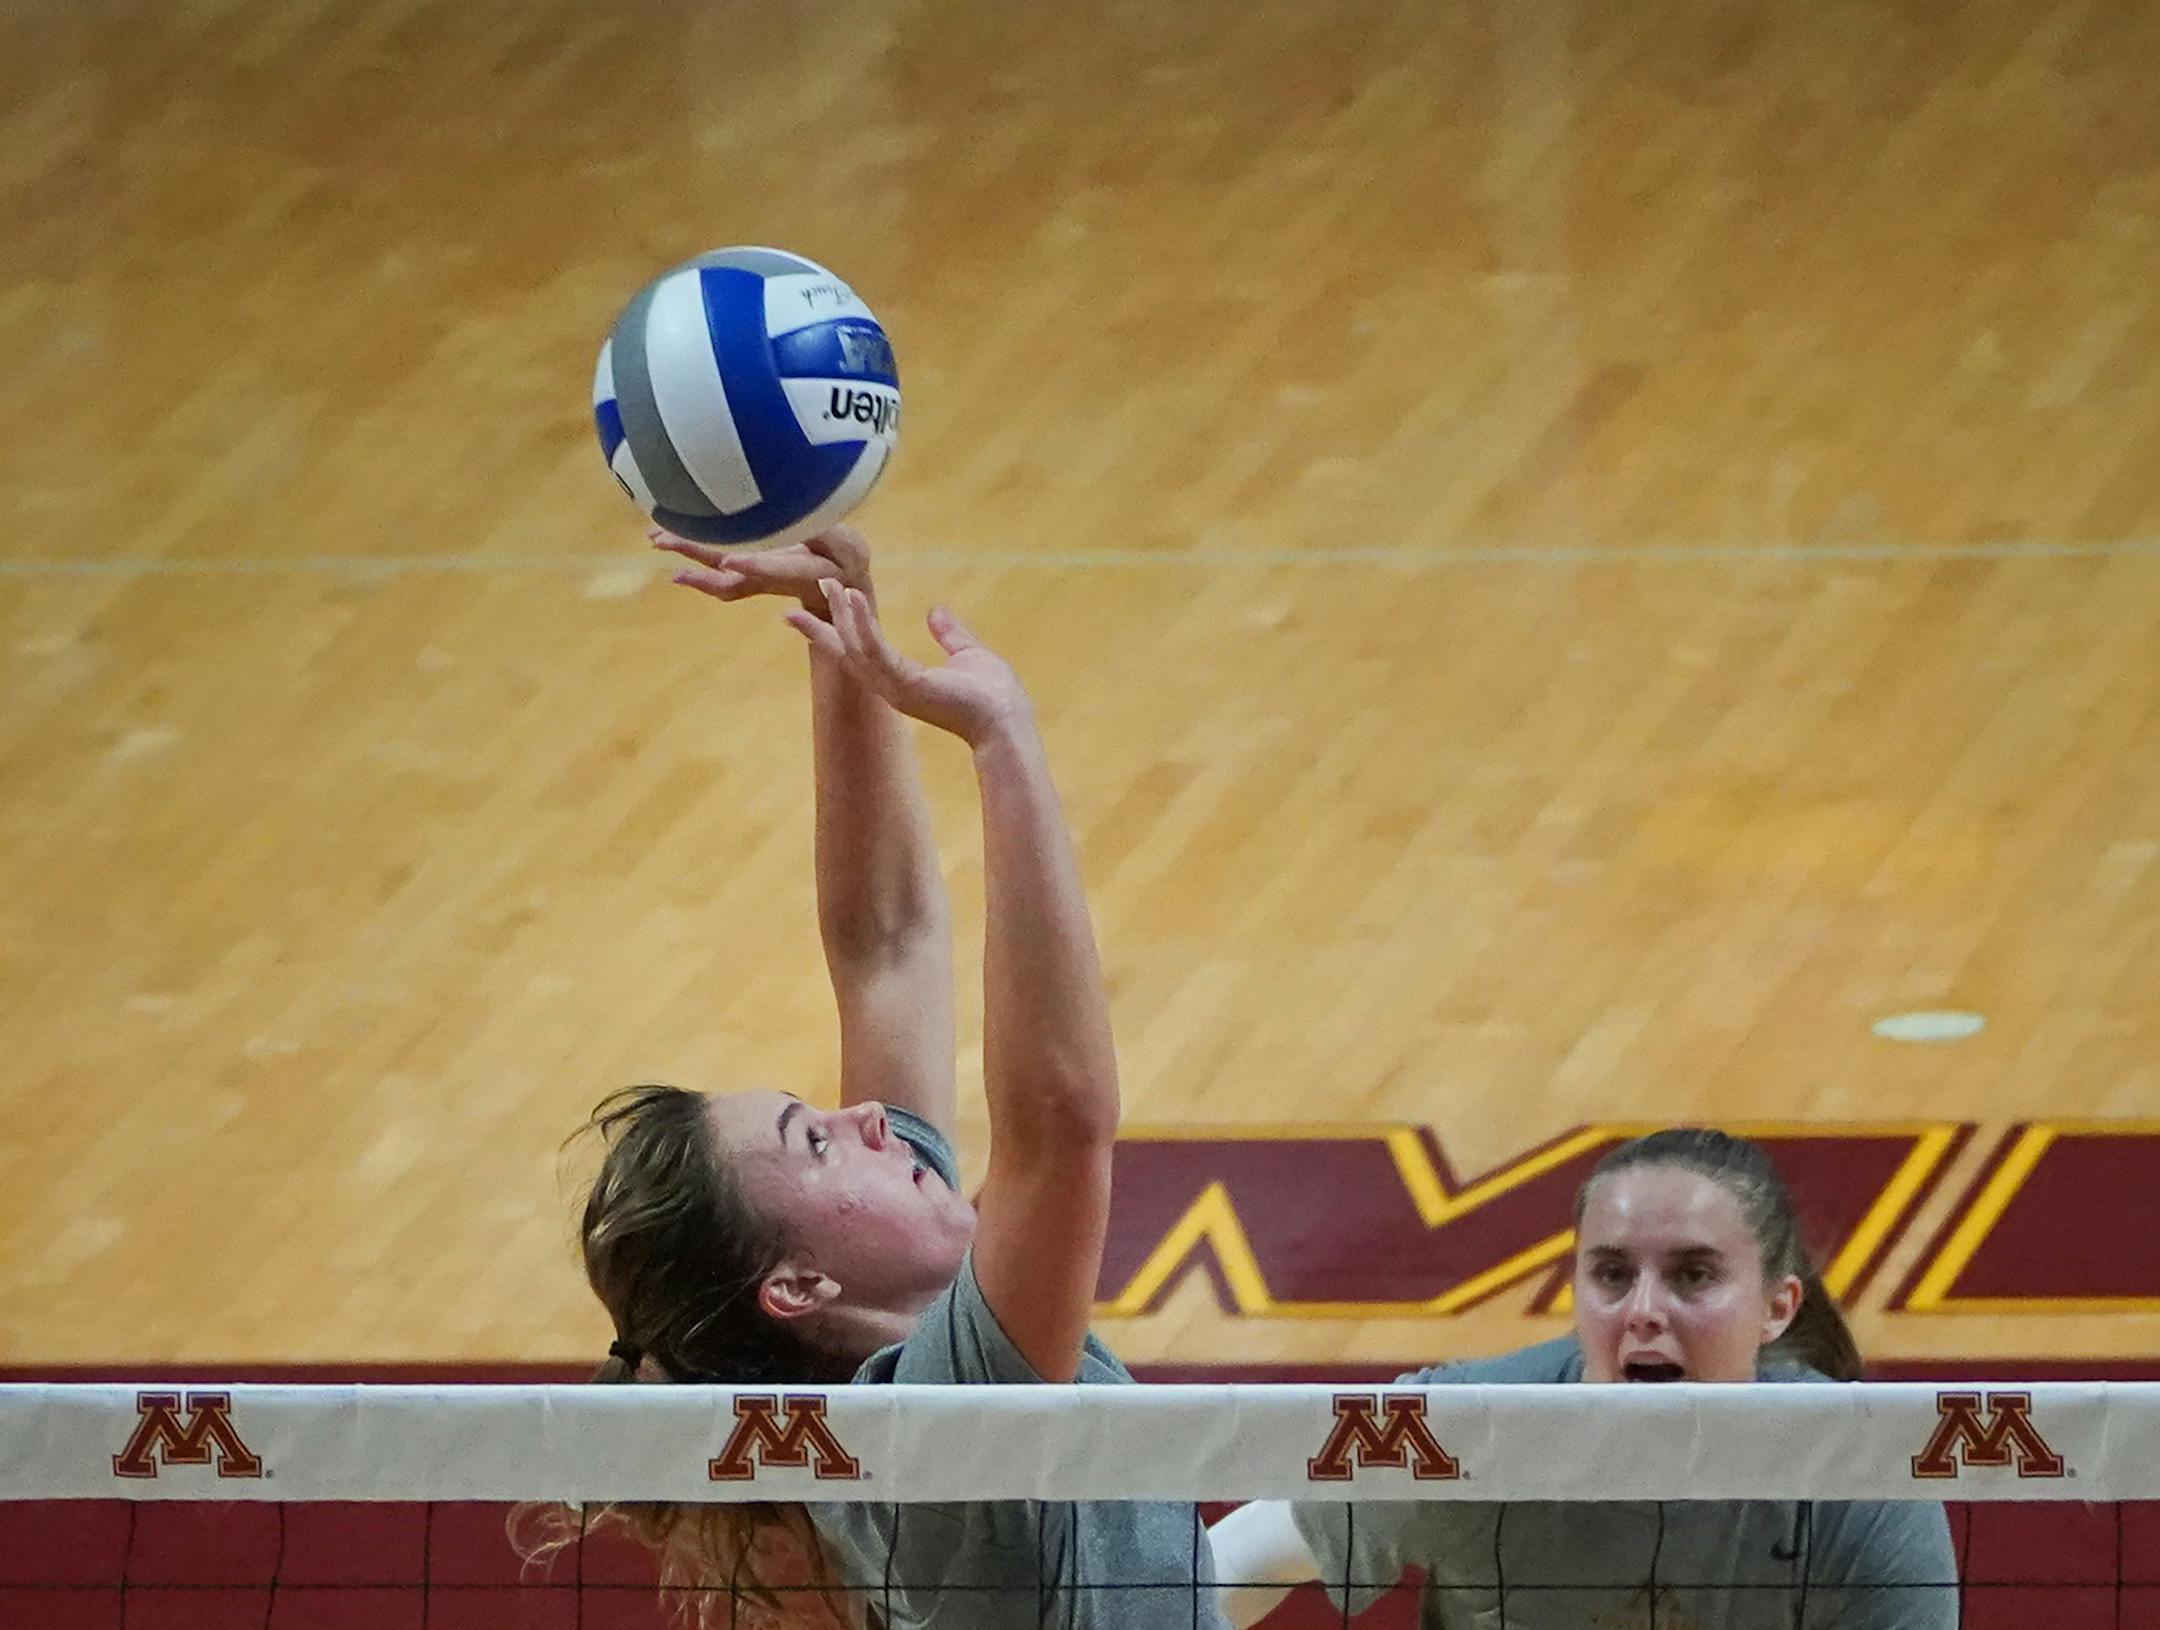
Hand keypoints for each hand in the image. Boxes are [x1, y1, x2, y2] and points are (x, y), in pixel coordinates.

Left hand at [652, 524, 872, 617]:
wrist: (840, 584)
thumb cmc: (848, 558)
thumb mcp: (848, 547)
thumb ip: (830, 535)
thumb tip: (813, 520)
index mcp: (801, 571)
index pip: (777, 569)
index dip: (755, 566)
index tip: (730, 560)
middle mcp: (772, 578)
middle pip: (733, 575)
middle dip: (701, 556)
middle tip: (666, 541)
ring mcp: (757, 578)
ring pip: (720, 577)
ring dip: (689, 559)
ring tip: (657, 540)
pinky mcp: (749, 576)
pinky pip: (718, 573)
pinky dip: (695, 561)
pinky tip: (669, 544)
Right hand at [787, 586, 1032, 747]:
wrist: (1008, 722)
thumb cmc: (994, 696)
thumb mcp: (969, 654)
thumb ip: (950, 634)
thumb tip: (935, 612)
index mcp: (903, 680)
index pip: (861, 652)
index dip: (838, 629)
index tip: (817, 605)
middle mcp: (891, 686)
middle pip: (847, 650)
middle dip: (828, 618)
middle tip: (817, 581)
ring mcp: (895, 688)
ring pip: (855, 647)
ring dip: (843, 614)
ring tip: (832, 583)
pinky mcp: (906, 685)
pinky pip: (876, 649)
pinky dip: (864, 623)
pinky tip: (856, 598)